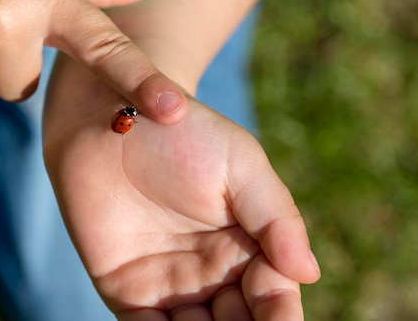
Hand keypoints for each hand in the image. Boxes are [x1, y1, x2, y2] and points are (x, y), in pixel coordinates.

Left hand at [43, 55, 320, 319]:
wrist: (108, 117)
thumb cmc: (183, 132)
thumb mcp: (241, 164)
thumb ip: (276, 217)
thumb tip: (309, 274)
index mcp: (248, 247)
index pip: (273, 299)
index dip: (280, 318)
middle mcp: (212, 274)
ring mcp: (170, 286)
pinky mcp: (126, 292)